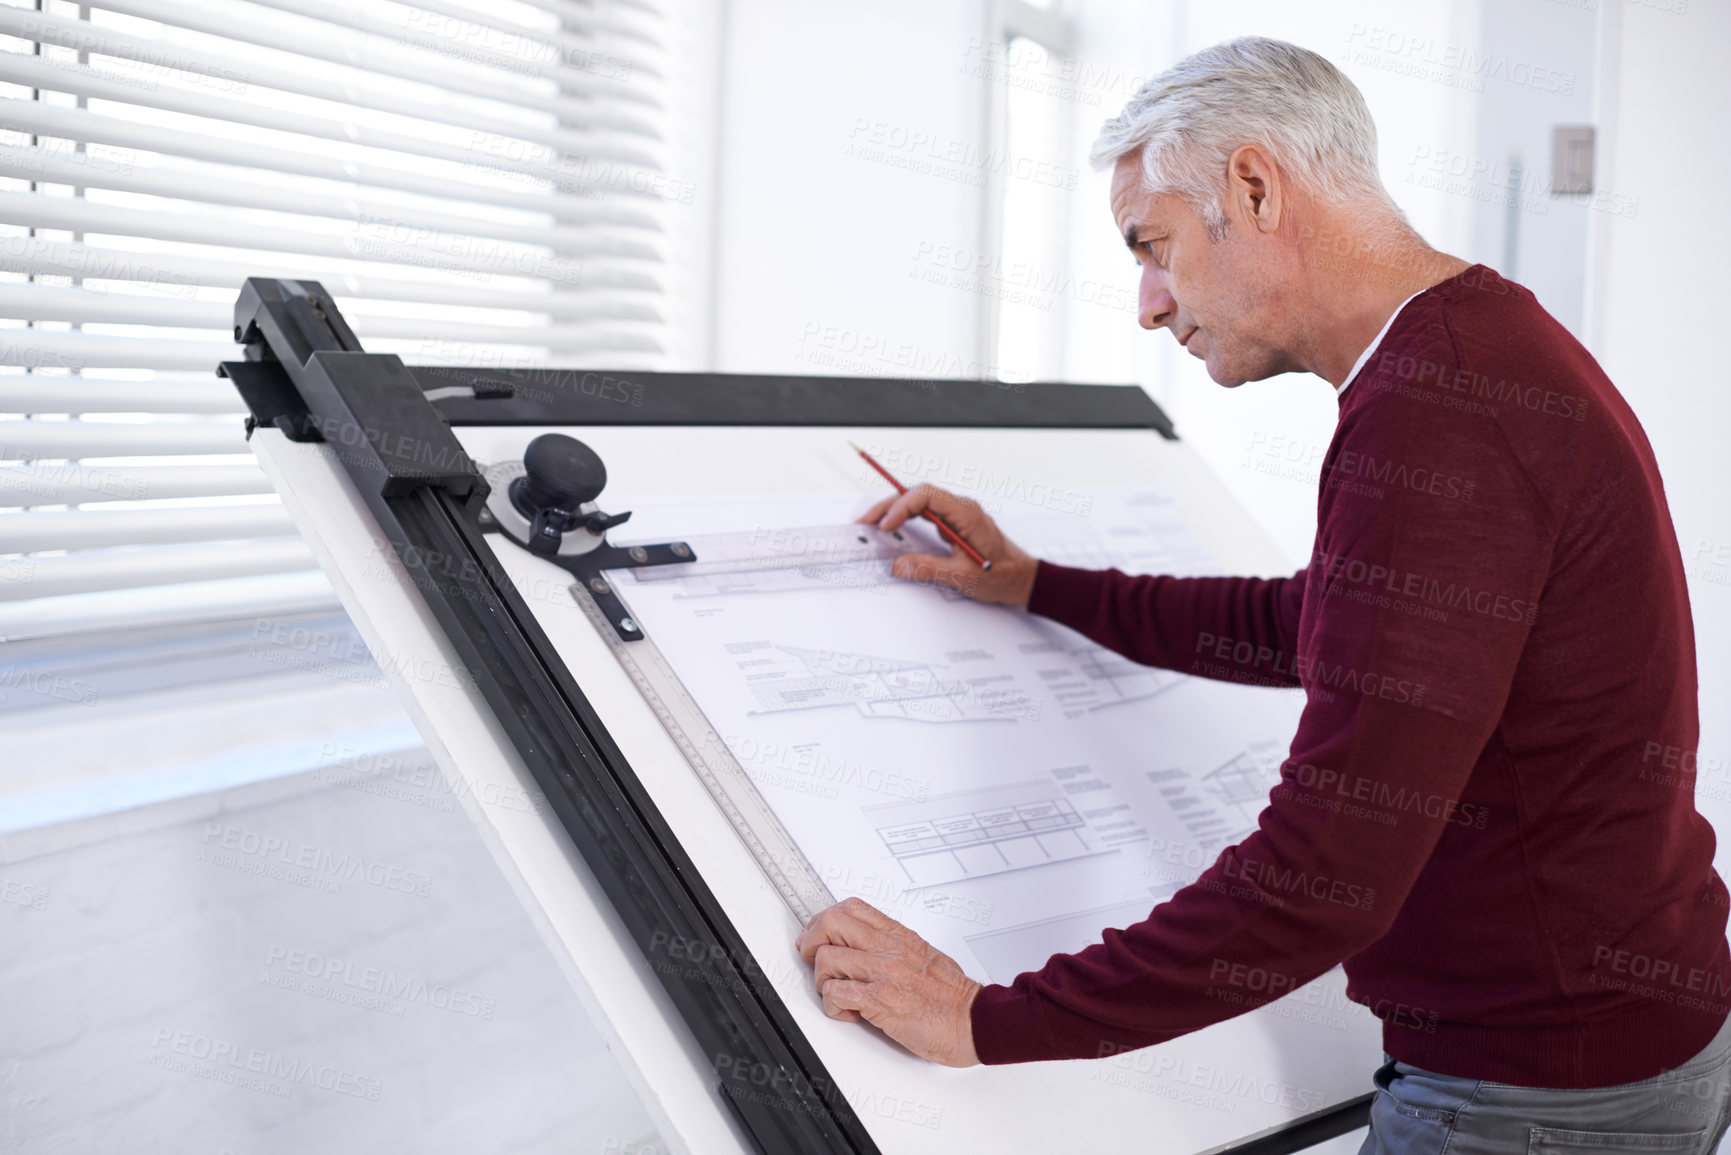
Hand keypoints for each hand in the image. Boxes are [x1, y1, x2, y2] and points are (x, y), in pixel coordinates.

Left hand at [796, 897, 981, 1066]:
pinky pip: (835, 993)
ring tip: (839, 993)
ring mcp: (883, 973)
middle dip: (811, 942)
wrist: (974, 1021)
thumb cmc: (954, 997)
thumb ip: (894, 947)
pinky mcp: (880, 1001)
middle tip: (814, 961)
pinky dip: (833, 1006)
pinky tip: (848, 1012)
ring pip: (826, 959)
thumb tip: (866, 947)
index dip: (824, 920)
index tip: (817, 935)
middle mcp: (888, 949)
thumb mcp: (924, 955)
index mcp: (898, 936)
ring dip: (823, 980)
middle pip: (830, 923)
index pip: (851, 908)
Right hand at [859, 484, 1037, 607]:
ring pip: (919, 502)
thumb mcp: (962, 576)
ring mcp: (956, 515)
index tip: (887, 525)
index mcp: (966, 513)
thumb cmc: (1001, 574)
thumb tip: (899, 566)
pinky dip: (905, 519)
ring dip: (895, 510)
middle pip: (918, 495)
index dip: (902, 507)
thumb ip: (929, 569)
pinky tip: (891, 528)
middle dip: (890, 506)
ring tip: (872, 523)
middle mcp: (960, 509)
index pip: (927, 496)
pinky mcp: (952, 525)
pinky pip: (924, 514)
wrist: (1020, 578)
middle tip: (867, 521)